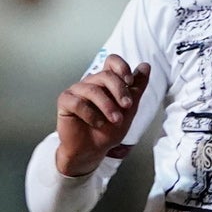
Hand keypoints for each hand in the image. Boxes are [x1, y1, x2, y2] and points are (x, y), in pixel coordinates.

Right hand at [56, 56, 149, 175]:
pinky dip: (91, 115)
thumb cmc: (108, 130)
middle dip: (120, 91)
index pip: (112, 61)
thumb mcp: (129, 110)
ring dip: (108, 106)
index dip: (121, 67)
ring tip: (115, 120)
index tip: (130, 81)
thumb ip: (137, 88)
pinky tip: (97, 124)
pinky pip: (78, 102)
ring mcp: (76, 90)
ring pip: (92, 90)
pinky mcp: (65, 101)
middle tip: (127, 107)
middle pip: (105, 75)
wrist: (93, 151)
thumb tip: (145, 66)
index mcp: (105, 82)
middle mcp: (91, 83)